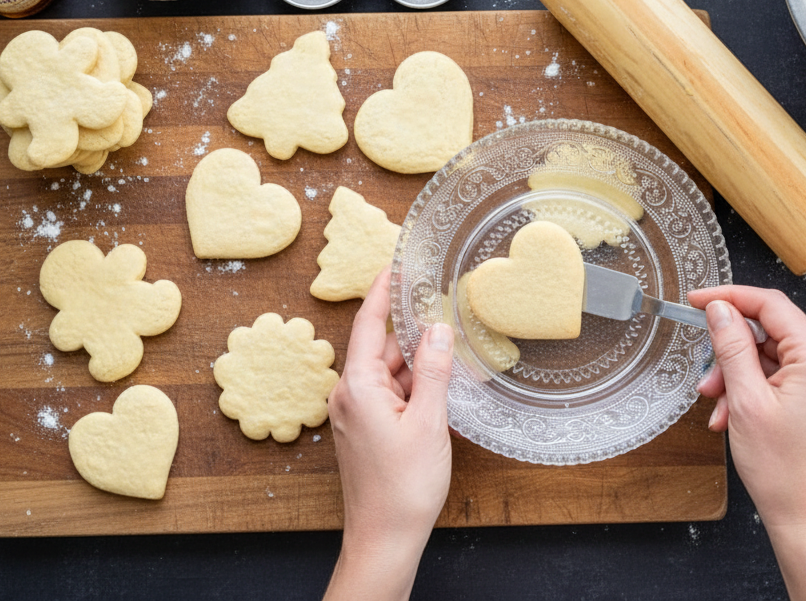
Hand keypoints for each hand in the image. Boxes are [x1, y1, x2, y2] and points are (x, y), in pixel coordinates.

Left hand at [324, 270, 453, 600]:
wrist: (385, 539)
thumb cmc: (403, 487)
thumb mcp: (429, 422)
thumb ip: (434, 372)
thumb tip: (439, 330)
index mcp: (358, 386)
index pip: (368, 323)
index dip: (381, 292)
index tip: (392, 265)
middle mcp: (350, 395)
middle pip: (384, 349)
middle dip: (416, 337)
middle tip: (448, 317)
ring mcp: (357, 414)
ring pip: (392, 374)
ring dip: (421, 369)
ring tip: (455, 363)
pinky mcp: (367, 431)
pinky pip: (392, 396)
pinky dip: (416, 392)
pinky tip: (443, 397)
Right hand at [688, 285, 805, 600]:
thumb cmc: (784, 471)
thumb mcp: (745, 402)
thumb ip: (732, 347)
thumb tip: (720, 308)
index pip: (771, 305)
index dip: (729, 297)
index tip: (697, 300)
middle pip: (771, 332)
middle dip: (731, 352)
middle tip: (706, 379)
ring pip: (773, 356)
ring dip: (739, 376)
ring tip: (718, 407)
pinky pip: (783, 376)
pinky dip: (755, 389)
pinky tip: (734, 415)